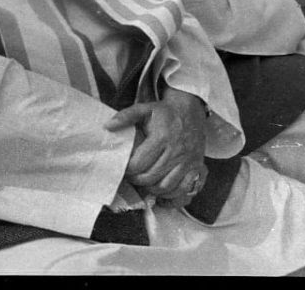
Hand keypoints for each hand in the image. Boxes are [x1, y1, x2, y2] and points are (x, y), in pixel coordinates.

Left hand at [104, 87, 207, 203]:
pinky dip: (172, 196)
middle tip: (133, 176)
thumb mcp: (145, 109)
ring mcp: (188, 161)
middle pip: (151, 178)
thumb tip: (107, 126)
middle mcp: (176, 151)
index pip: (139, 164)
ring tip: (146, 182)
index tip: (126, 167)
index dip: (128, 170)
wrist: (191, 110)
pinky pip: (184, 190)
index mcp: (162, 137)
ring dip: (152, 190)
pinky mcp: (197, 167)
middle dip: (138, 181)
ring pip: (166, 187)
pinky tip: (163, 191)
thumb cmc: (165, 112)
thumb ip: (125, 117)